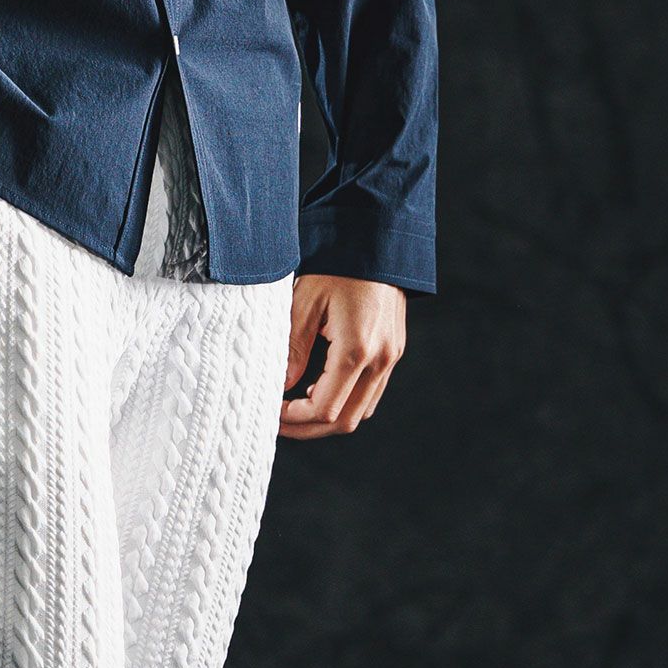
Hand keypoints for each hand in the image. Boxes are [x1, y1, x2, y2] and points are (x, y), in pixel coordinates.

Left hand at [280, 276, 406, 438]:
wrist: (378, 239)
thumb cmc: (338, 264)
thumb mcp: (304, 303)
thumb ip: (292, 350)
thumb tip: (280, 387)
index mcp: (356, 349)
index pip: (324, 409)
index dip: (295, 420)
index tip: (273, 413)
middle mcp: (380, 359)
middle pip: (345, 421)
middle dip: (310, 428)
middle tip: (281, 422)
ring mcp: (391, 356)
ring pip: (361, 412)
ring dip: (329, 418)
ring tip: (298, 407)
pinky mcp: (394, 350)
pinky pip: (371, 393)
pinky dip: (346, 402)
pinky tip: (321, 390)